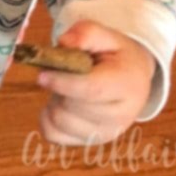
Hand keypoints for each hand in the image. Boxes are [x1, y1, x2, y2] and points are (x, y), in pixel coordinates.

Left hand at [37, 20, 155, 145]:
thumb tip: (64, 43)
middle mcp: (121, 115)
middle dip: (58, 87)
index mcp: (128, 84)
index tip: (42, 74)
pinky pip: (54, 135)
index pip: (92, 90)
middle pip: (73, 107)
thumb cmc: (116, 55)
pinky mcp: (90, 142)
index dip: (63, 83)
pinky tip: (60, 102)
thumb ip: (86, 33)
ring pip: (60, 122)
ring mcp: (106, 133)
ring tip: (64, 86)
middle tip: (60, 71)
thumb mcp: (106, 35)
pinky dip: (47, 118)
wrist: (133, 79)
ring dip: (54, 100)